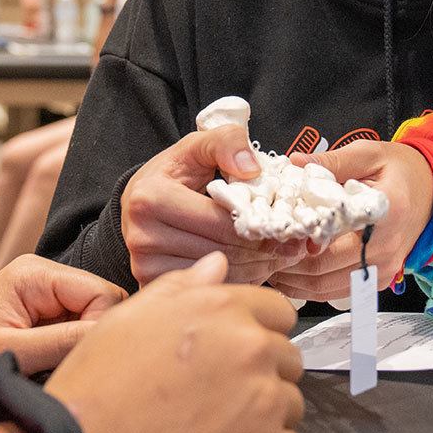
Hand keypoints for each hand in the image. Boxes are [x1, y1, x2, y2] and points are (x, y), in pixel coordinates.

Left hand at [0, 255, 126, 426]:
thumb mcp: (11, 354)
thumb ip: (64, 341)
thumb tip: (112, 335)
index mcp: (33, 274)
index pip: (100, 291)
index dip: (102, 326)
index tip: (83, 359)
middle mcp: (42, 278)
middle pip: (101, 302)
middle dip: (93, 335)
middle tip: (70, 366)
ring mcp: (43, 299)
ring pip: (93, 319)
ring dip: (82, 346)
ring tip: (57, 369)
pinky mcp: (43, 320)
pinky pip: (77, 332)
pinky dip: (73, 352)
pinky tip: (54, 367)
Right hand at [46, 252, 303, 432]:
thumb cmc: (99, 383)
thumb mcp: (131, 315)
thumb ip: (184, 285)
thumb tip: (218, 265)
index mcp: (224, 309)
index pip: (279, 312)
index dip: (254, 330)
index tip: (230, 352)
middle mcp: (253, 349)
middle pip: (288, 357)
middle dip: (261, 371)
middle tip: (215, 391)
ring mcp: (265, 404)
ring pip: (290, 403)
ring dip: (264, 413)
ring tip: (213, 424)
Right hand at [119, 126, 282, 286]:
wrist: (140, 202)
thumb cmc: (174, 174)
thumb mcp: (197, 146)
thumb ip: (226, 143)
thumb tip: (251, 168)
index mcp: (150, 199)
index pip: (218, 222)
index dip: (257, 225)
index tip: (285, 227)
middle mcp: (142, 236)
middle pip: (219, 252)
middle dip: (261, 250)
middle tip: (292, 248)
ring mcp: (145, 265)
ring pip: (216, 275)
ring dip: (255, 269)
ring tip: (278, 258)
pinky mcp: (152, 284)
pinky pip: (207, 289)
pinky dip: (238, 282)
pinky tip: (255, 269)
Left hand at [265, 141, 432, 303]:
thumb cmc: (400, 169)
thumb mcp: (368, 153)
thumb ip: (332, 161)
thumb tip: (294, 165)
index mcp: (384, 213)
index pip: (330, 237)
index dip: (293, 239)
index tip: (268, 233)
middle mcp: (386, 248)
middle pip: (323, 268)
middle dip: (287, 263)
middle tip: (259, 251)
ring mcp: (384, 269)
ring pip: (327, 287)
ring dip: (295, 281)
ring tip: (268, 265)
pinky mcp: (380, 280)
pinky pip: (340, 291)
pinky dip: (311, 287)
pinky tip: (291, 274)